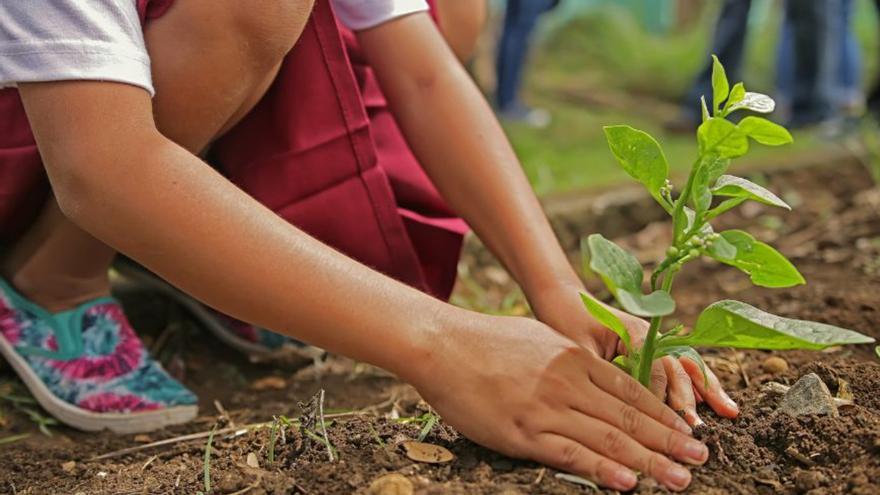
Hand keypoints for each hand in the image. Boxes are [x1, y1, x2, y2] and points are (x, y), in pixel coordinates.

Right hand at [411, 311, 707, 490]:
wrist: (443, 345)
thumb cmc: (488, 341)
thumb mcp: (540, 339)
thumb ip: (572, 360)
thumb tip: (597, 376)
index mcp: (575, 358)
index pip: (631, 391)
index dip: (663, 414)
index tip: (687, 430)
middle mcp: (569, 382)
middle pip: (629, 417)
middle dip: (669, 440)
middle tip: (700, 458)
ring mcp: (547, 408)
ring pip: (608, 438)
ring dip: (649, 461)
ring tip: (680, 477)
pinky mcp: (523, 432)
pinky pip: (570, 454)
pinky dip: (602, 470)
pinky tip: (627, 482)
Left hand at [528, 281, 738, 425]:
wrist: (563, 299)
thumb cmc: (565, 322)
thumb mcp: (578, 349)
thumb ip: (601, 372)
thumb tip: (616, 406)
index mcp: (634, 332)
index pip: (655, 369)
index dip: (659, 397)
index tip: (663, 424)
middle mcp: (650, 335)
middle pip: (677, 368)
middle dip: (689, 399)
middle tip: (696, 429)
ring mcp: (654, 341)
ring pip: (686, 367)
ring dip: (706, 390)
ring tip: (729, 412)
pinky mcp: (652, 349)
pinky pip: (679, 367)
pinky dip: (698, 384)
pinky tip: (715, 402)